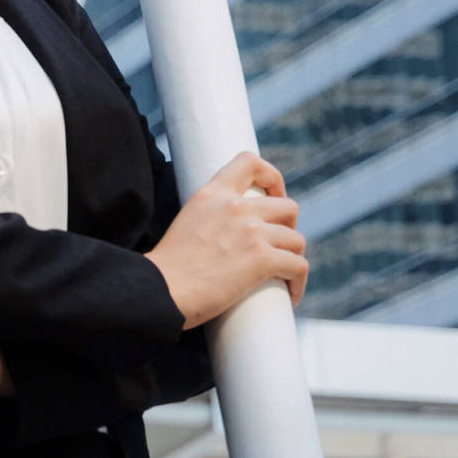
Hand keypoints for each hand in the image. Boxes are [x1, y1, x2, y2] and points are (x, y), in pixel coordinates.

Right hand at [145, 152, 307, 328]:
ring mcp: (250, 232)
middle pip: (287, 206)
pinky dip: (298, 283)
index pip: (250, 162)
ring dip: (293, 257)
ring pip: (296, 239)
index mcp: (211, 194)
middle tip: (277, 246)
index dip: (272, 178)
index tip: (272, 196)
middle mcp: (234, 207)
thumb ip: (209, 219)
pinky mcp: (262, 259)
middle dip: (289, 227)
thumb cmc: (167, 269)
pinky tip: (290, 295)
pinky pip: (299, 266)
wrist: (159, 291)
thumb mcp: (186, 224)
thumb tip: (224, 239)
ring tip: (283, 275)